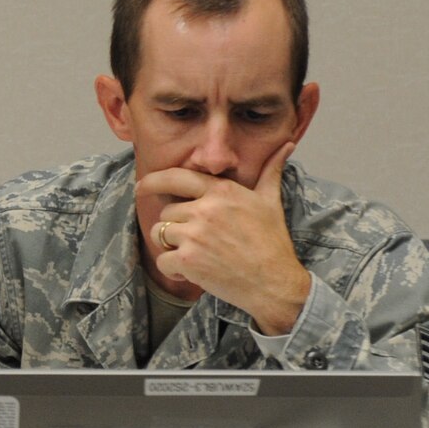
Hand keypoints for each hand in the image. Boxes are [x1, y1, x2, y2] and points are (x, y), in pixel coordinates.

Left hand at [139, 142, 309, 333]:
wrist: (275, 283)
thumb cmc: (272, 243)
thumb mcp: (271, 202)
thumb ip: (270, 171)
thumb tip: (287, 144)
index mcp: (222, 192)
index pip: (176, 177)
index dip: (154, 180)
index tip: (142, 185)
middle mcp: (205, 209)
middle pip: (167, 211)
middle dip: (176, 225)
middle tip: (199, 240)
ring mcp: (194, 235)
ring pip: (160, 233)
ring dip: (171, 246)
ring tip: (195, 254)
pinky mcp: (188, 260)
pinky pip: (162, 260)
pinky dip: (173, 269)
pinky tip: (192, 272)